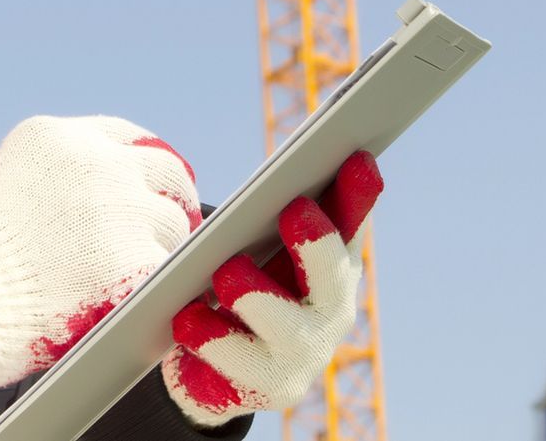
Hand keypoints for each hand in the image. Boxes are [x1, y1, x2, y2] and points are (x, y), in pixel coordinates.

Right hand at [0, 115, 199, 389]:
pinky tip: (139, 300)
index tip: (156, 182)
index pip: (126, 136)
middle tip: (176, 224)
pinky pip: (169, 270)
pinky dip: (159, 287)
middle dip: (174, 197)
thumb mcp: (8, 183)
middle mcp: (97, 163)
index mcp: (59, 139)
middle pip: (166, 169)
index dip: (145, 162)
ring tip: (134, 276)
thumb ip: (60, 178)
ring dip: (162, 248)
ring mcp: (121, 209)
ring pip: (172, 224)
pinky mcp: (137, 260)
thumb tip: (110, 192)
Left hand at [161, 151, 383, 427]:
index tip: (357, 157)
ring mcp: (303, 354)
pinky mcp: (269, 389)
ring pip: (289, 330)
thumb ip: (279, 213)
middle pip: (334, 278)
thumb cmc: (248, 285)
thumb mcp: (261, 245)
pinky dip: (212, 339)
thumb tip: (288, 165)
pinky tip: (186, 320)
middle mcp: (331, 310)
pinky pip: (240, 367)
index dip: (358, 195)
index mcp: (333, 265)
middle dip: (317, 243)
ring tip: (226, 274)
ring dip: (258, 298)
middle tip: (295, 208)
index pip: (352, 225)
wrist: (220, 363)